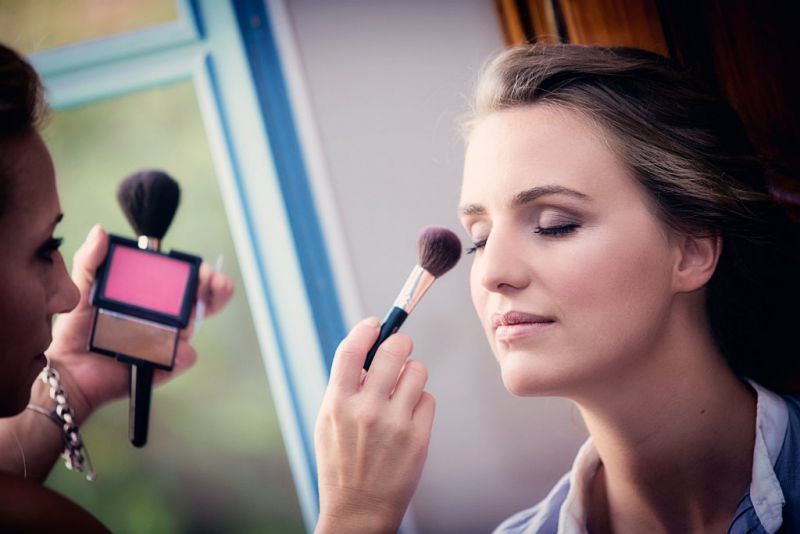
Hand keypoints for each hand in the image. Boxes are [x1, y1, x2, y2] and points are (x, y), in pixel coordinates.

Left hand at [45, 225, 234, 422]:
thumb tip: (100, 231)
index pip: (184, 280)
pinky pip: (182, 357)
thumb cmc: (77, 329)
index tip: (202, 269)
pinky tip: (174, 350)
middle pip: (201, 301)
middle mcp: (164, 317)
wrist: (70, 369)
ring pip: (192, 327)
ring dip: (195, 320)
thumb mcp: (82, 289)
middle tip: (217, 285)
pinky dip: (181, 354)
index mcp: (151, 297)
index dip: (199, 273)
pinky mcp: (165, 364)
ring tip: (186, 317)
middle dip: (216, 290)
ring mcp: (167, 341)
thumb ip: (90, 260)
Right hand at [314, 317, 434, 533]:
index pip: (352, 350)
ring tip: (402, 390)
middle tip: (400, 348)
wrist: (358, 509)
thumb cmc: (341, 464)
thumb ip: (344, 387)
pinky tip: (408, 417)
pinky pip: (428, 398)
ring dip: (411, 375)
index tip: (375, 324)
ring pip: (417, 371)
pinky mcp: (418, 437)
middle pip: (394, 351)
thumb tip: (367, 353)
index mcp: (337, 403)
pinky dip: (420, 402)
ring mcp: (395, 423)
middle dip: (400, 344)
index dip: (366, 330)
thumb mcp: (328, 422)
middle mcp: (366, 409)